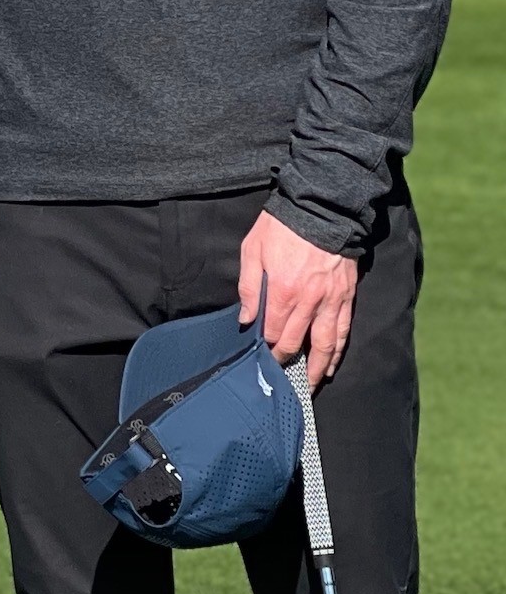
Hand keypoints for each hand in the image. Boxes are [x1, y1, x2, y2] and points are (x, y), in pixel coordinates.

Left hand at [238, 209, 357, 388]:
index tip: (260, 355)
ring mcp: (330, 300)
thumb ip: (248, 286)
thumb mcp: (253, 249)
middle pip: (295, 341)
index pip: (271, 330)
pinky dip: (337, 352)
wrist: (321, 207)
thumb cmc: (282, 226)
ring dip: (316, 369)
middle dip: (284, 360)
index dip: (265, 345)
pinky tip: (331, 365)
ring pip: (324, 345)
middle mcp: (308, 301)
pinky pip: (343, 331)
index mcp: (282, 290)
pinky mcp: (346, 296)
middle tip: (278, 373)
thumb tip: (246, 319)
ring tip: (309, 385)